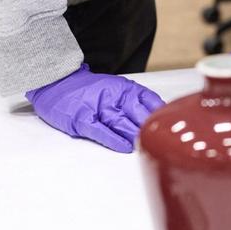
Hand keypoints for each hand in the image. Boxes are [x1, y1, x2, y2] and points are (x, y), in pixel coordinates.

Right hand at [25, 64, 164, 152]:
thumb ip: (138, 101)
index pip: (150, 100)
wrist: (57, 82)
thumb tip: (162, 115)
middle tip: (162, 141)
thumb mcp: (117, 88)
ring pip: (121, 122)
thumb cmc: (89, 90)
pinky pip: (99, 130)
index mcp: (125, 88)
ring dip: (135, 136)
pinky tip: (123, 147)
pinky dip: (112, 139)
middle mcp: (113, 96)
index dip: (162, 115)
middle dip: (150, 129)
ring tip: (146, 146)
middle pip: (137, 114)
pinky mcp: (81, 119)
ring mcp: (97, 107)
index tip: (173, 126)